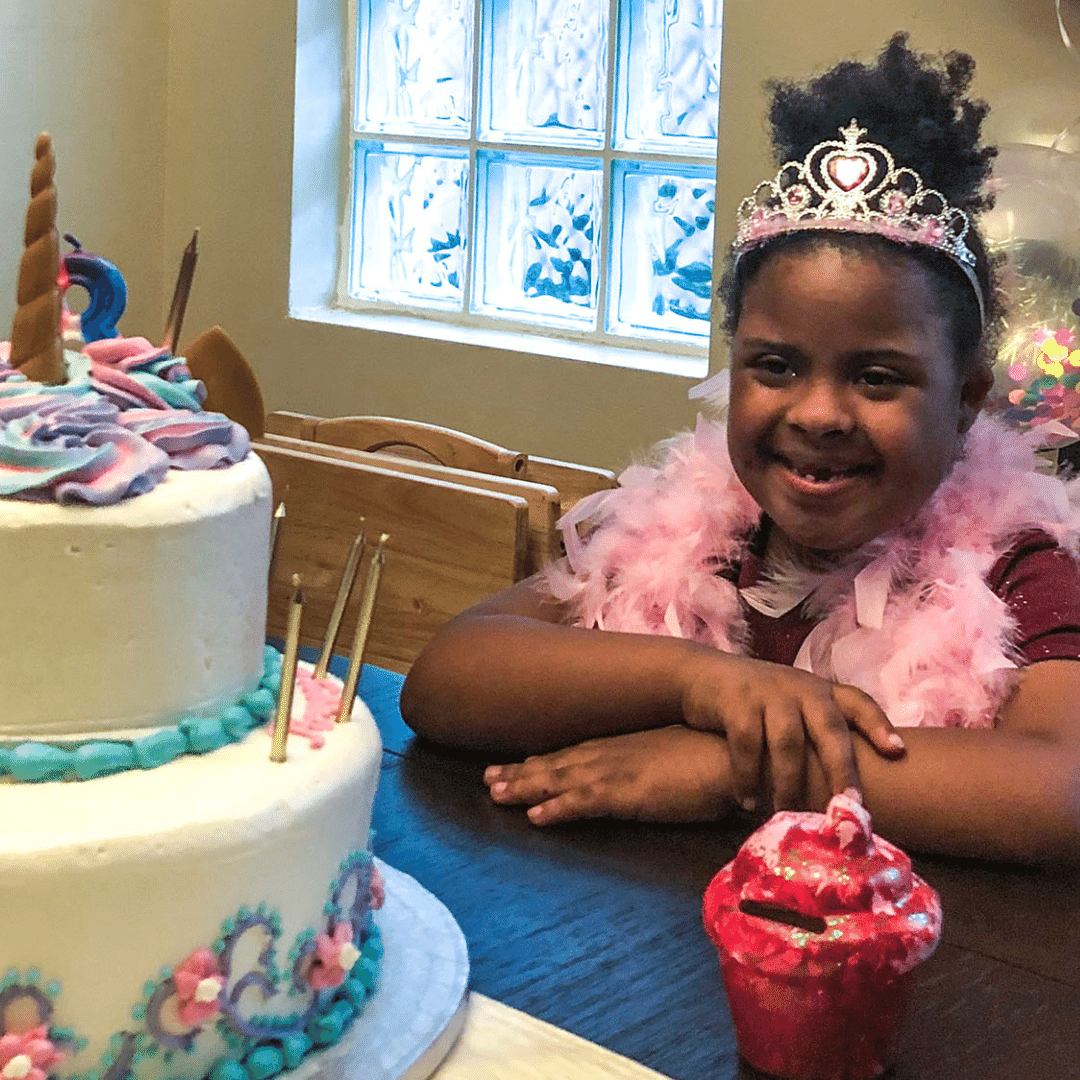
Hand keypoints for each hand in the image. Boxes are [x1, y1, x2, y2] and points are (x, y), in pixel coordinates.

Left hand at [483, 726, 733, 825]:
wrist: (739, 754)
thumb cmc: (716, 754)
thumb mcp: (676, 755)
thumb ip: (655, 763)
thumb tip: (647, 771)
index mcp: (626, 745)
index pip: (575, 753)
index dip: (543, 761)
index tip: (515, 764)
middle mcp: (614, 754)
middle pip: (559, 764)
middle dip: (522, 773)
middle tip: (488, 779)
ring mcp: (619, 772)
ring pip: (561, 780)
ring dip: (526, 788)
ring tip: (495, 794)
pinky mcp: (630, 794)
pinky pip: (585, 803)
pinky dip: (558, 809)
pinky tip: (535, 818)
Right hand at [679, 652, 904, 810]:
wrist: (700, 675)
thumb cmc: (754, 703)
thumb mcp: (790, 706)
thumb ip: (814, 732)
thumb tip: (845, 791)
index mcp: (819, 691)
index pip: (858, 702)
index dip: (878, 725)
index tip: (897, 752)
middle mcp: (800, 688)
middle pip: (829, 729)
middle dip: (842, 770)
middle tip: (848, 808)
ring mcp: (768, 692)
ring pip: (788, 742)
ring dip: (789, 783)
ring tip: (787, 814)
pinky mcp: (736, 700)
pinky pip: (746, 743)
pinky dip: (747, 776)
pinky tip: (747, 800)